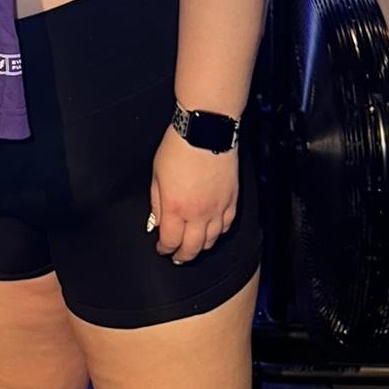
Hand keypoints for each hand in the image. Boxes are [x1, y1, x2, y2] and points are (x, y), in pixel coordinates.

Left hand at [149, 126, 238, 263]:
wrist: (205, 131)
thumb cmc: (178, 148)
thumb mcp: (156, 174)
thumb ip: (157, 202)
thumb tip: (157, 222)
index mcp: (175, 207)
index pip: (170, 241)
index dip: (165, 248)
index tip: (162, 248)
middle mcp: (198, 213)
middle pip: (193, 248)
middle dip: (183, 256)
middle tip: (178, 257)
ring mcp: (217, 208)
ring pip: (212, 240)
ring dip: (201, 247)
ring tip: (194, 247)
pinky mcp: (231, 201)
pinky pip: (227, 226)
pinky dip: (219, 233)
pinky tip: (213, 231)